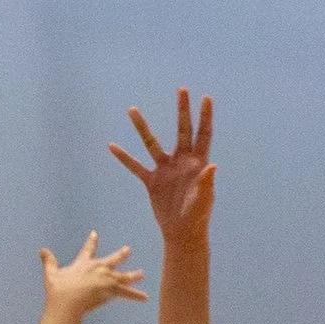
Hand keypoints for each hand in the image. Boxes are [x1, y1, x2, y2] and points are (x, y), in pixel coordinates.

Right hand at [39, 230, 147, 322]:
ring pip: (123, 276)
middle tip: (128, 250)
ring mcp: (106, 279)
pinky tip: (145, 297)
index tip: (95, 234)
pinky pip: (127, 293)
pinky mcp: (111, 290)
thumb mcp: (51, 274)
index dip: (92, 241)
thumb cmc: (58, 290)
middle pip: (112, 260)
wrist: (68, 302)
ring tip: (142, 274)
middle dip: (120, 255)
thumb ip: (49, 261)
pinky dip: (135, 295)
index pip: (88, 250)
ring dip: (132, 275)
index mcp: (83, 264)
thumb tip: (42, 249)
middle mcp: (97, 268)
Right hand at [109, 90, 215, 242]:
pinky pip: (135, 167)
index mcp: (198, 163)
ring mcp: (165, 169)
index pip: (203, 134)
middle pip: (182, 130)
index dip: (205, 117)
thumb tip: (213, 167)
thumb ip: (207, 183)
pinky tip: (112, 146)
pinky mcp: (152, 182)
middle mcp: (182, 161)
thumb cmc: (198, 217)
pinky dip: (124, 158)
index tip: (206, 98)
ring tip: (131, 109)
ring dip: (142, 127)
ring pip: (152, 143)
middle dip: (182, 110)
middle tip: (181, 89)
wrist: (182, 233)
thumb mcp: (203, 200)